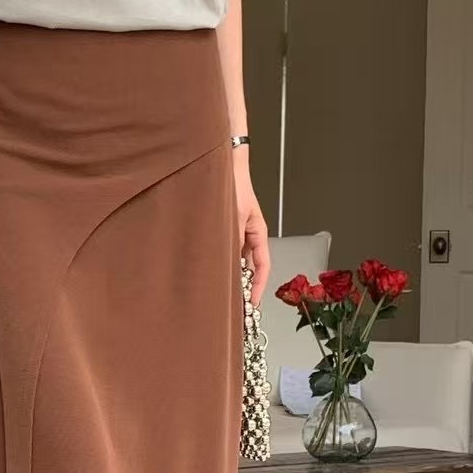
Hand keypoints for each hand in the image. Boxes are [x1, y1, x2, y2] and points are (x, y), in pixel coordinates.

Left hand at [233, 147, 269, 305]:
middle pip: (249, 268)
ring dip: (230, 276)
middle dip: (243, 287)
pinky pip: (224, 252)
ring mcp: (235, 233)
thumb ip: (233, 240)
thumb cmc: (233, 187)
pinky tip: (209, 273)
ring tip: (220, 294)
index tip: (251, 305)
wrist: (222, 165)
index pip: (263, 267)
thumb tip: (231, 266)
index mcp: (258, 233)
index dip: (258, 287)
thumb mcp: (234, 216)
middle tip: (234, 306)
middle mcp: (248, 236)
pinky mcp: (223, 230)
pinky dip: (219, 263)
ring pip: (236, 261)